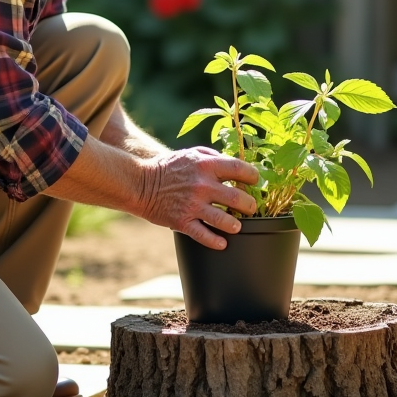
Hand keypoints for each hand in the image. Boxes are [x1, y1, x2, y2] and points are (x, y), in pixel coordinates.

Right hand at [136, 147, 258, 249]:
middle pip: (238, 198)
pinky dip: (216, 241)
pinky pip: (205, 235)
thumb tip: (235, 165)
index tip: (255, 182)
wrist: (141, 183)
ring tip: (236, 225)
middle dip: (250, 205)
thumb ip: (213, 157)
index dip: (253, 176)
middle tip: (250, 208)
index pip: (240, 169)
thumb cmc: (168, 167)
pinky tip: (222, 242)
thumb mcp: (191, 154)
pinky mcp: (182, 221)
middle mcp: (202, 185)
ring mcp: (193, 205)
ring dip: (235, 225)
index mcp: (206, 165)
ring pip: (225, 220)